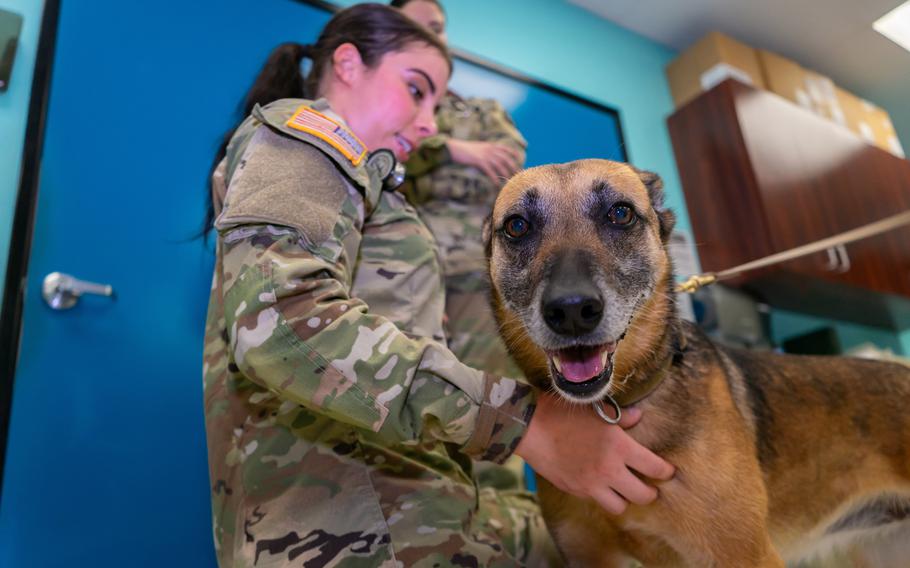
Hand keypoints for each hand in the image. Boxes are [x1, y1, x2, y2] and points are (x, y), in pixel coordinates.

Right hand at [446, 139, 522, 184]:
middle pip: (505, 158)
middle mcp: (490, 149)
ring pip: (499, 165)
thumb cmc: (464, 149)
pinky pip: (490, 171)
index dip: (513, 153)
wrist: (454, 148)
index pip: (505, 148)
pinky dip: (494, 178)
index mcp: (490, 145)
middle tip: (517, 174)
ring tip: (509, 181)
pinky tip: (497, 184)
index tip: (518, 158)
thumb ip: (485, 150)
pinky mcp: (479, 161)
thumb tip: (490, 156)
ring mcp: (485, 155)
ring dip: (505, 173)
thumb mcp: (477, 147)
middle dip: (512, 166)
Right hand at [515, 393, 674, 514]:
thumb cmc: (562, 413)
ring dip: (625, 498)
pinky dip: (602, 495)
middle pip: (643, 495)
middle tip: (649, 485)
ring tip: (623, 488)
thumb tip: (638, 417)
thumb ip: (621, 417)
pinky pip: (596, 501)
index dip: (666, 471)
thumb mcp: (595, 410)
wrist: (530, 428)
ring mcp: (592, 485)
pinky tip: (599, 484)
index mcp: (619, 447)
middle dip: (650, 492)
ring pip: (620, 506)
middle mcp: (610, 470)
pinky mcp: (576, 491)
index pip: (654, 468)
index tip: (667, 471)